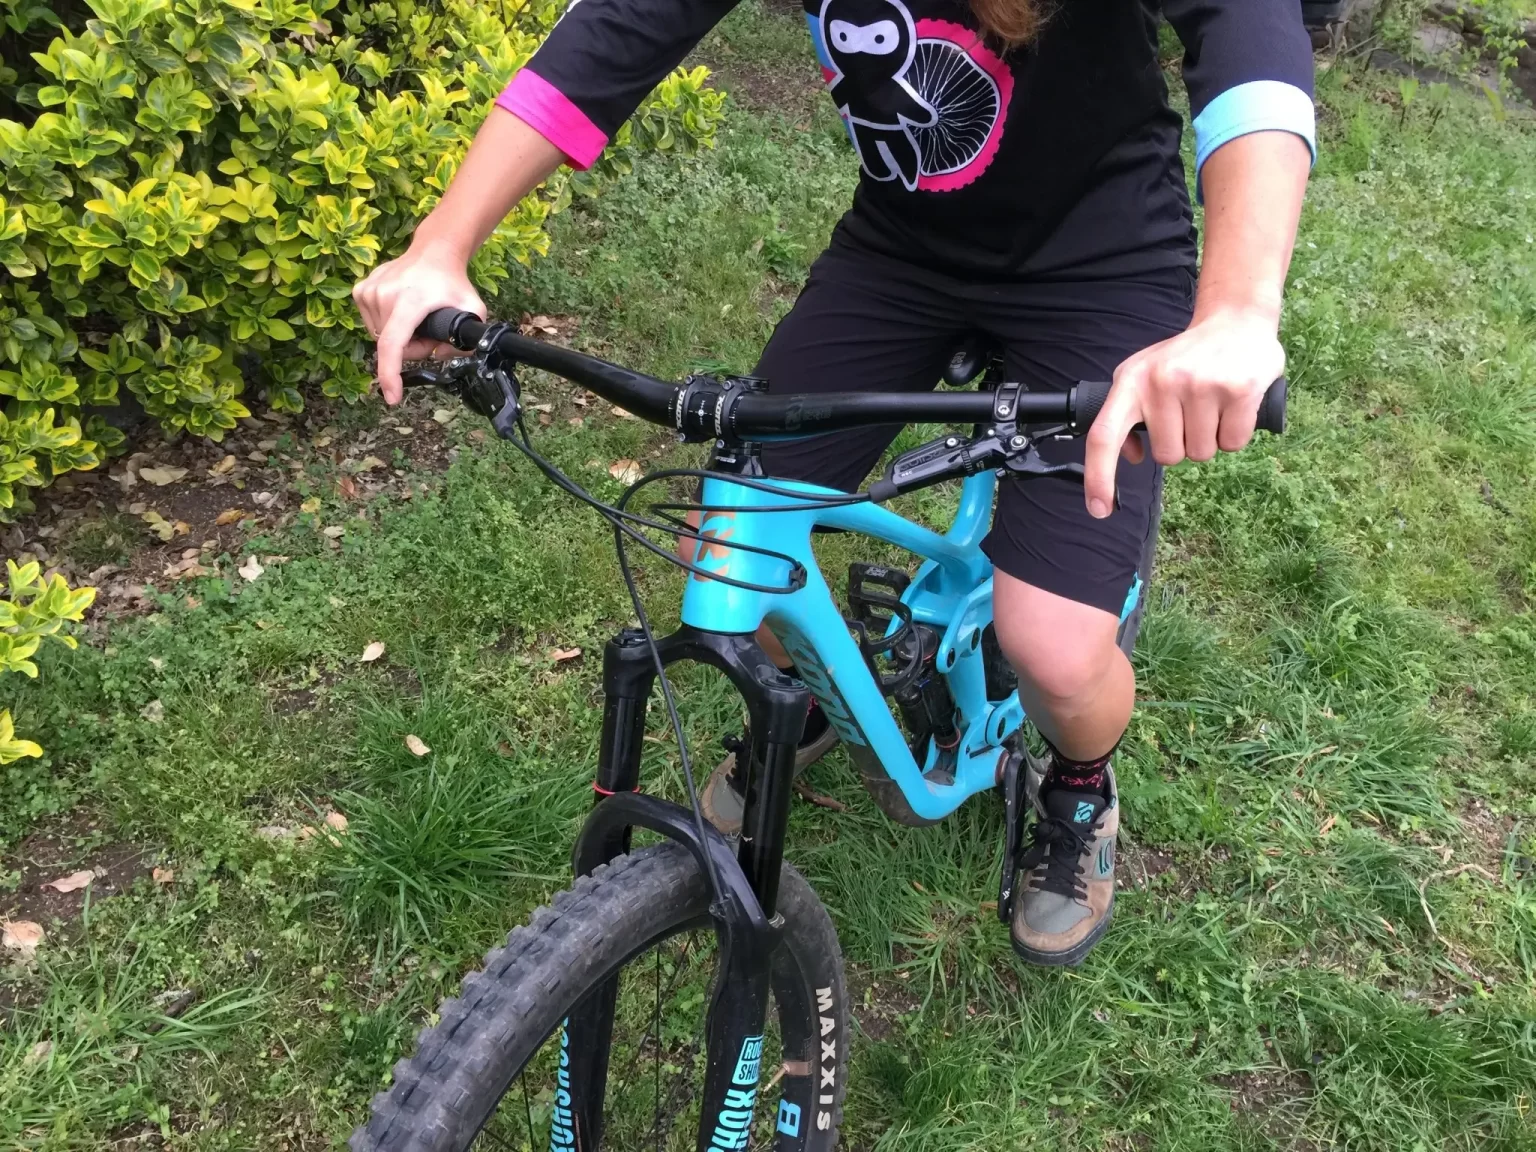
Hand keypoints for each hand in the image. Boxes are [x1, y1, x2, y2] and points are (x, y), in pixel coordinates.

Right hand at [353, 239, 485, 404]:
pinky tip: (401, 309)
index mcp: (410, 301)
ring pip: (381, 336)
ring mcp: (369, 291)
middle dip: (412, 348)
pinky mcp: (361, 290)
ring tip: (416, 317)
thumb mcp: (473, 310)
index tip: (392, 397)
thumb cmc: (452, 282)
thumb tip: (441, 355)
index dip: (391, 375)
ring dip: (399, 336)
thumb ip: (466, 340)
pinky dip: (387, 324)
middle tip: (429, 332)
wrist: (433, 252)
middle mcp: (384, 295)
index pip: (394, 344)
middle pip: (393, 346)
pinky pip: (372, 323)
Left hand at [1083, 308, 1284, 518]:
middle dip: (1182, 444)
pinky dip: (1235, 434)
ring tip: (1212, 405)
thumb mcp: (1143, 375)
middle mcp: (1162, 382)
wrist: (1235, 321)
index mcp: (1131, 381)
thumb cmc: (1185, 357)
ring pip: (1201, 453)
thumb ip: (1128, 414)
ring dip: (1209, 439)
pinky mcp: (1238, 390)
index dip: (1098, 477)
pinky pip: (1233, 443)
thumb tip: (1132, 456)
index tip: (1098, 509)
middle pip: (1167, 457)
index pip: (1103, 436)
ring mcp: (1200, 385)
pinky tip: (1233, 406)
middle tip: (1191, 412)